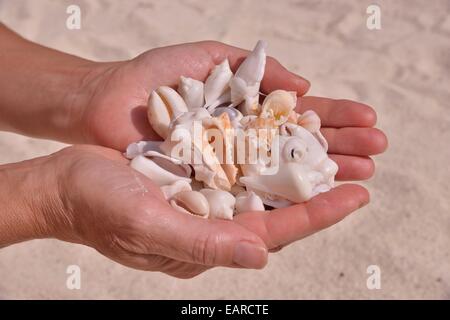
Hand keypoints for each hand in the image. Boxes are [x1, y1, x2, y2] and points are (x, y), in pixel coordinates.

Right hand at [34, 144, 377, 277]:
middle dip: (320, 190)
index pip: (275, 232)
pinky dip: (263, 153)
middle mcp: (212, 223)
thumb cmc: (99, 208)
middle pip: (278, 208)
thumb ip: (203, 245)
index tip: (356, 195)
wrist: (66, 182)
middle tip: (360, 168)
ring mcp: (205, 198)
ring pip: (262, 185)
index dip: (317, 214)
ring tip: (333, 151)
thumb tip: (260, 257)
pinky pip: (239, 165)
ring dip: (297, 168)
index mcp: (206, 244)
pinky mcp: (194, 175)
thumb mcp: (148, 225)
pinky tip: (283, 138)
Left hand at [76, 40, 386, 178]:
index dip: (333, 120)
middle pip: (298, 148)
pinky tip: (316, 197)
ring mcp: (227, 170)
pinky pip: (250, 196)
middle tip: (378, 151)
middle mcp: (242, 145)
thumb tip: (304, 86)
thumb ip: (256, 69)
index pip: (298, 117)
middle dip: (339, 148)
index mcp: (245, 113)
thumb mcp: (207, 59)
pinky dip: (283, 197)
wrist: (103, 105)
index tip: (368, 121)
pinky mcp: (208, 191)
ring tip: (363, 174)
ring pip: (283, 175)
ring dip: (323, 174)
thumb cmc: (150, 79)